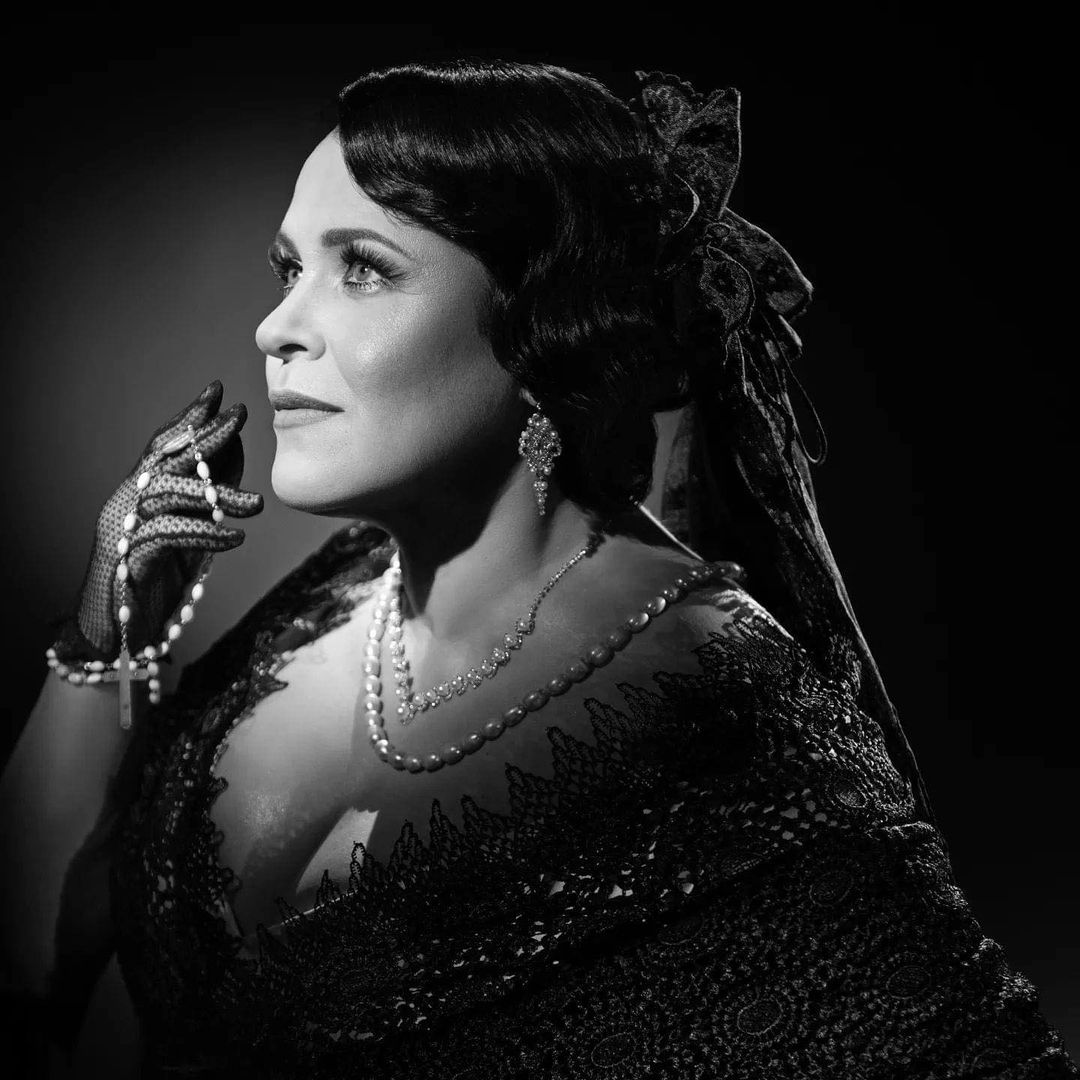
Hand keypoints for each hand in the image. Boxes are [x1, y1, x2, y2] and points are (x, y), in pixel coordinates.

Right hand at [70, 380, 263, 657]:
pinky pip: (168, 535)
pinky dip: (205, 534)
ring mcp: (124, 529)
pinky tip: (234, 539)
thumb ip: (208, 495)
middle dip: (203, 435)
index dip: (189, 417)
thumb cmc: (160, 578)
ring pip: (168, 494)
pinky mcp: (129, 559)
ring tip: (258, 506)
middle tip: (240, 416)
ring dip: (217, 496)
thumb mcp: (192, 530)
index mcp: (141, 492)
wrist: (123, 632)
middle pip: (164, 458)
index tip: (218, 392)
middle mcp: (127, 502)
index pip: (163, 445)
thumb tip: (234, 453)